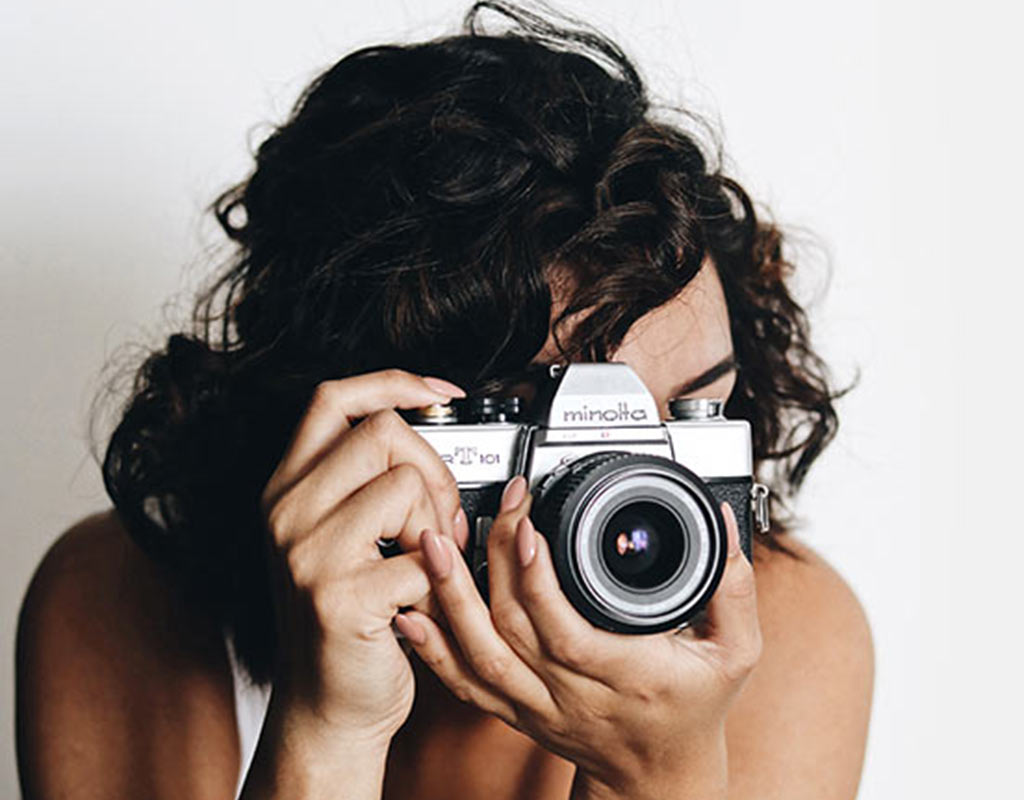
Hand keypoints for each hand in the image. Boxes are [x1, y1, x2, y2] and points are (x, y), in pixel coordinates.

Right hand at [256, 369, 469, 750]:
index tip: (440, 394)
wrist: (327, 709)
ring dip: (439, 525)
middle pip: (383, 432)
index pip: (333, 398)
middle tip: (439, 520)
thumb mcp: (336, 538)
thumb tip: (426, 425)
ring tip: (428, 563)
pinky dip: (441, 580)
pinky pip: (423, 555)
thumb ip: (362, 482)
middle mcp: (287, 514)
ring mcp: (307, 555)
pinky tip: (422, 602)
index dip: (393, 382)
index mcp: (286, 489)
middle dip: (434, 470)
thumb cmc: (346, 621)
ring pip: (406, 484)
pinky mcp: (340, 599)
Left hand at [394, 476, 761, 799]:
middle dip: (491, 563)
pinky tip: (412, 612)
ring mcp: (538, 706)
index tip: (526, 526)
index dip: (538, 582)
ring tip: (434, 545)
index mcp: (627, 676)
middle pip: (514, 631)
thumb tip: (724, 528)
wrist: (660, 776)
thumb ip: (732, 589)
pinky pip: (465, 684)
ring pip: (480, 657)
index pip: (568, 632)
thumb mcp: (735, 654)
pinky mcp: (515, 712)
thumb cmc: (694, 709)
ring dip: (450, 599)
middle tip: (488, 509)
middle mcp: (574, 695)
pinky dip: (434, 649)